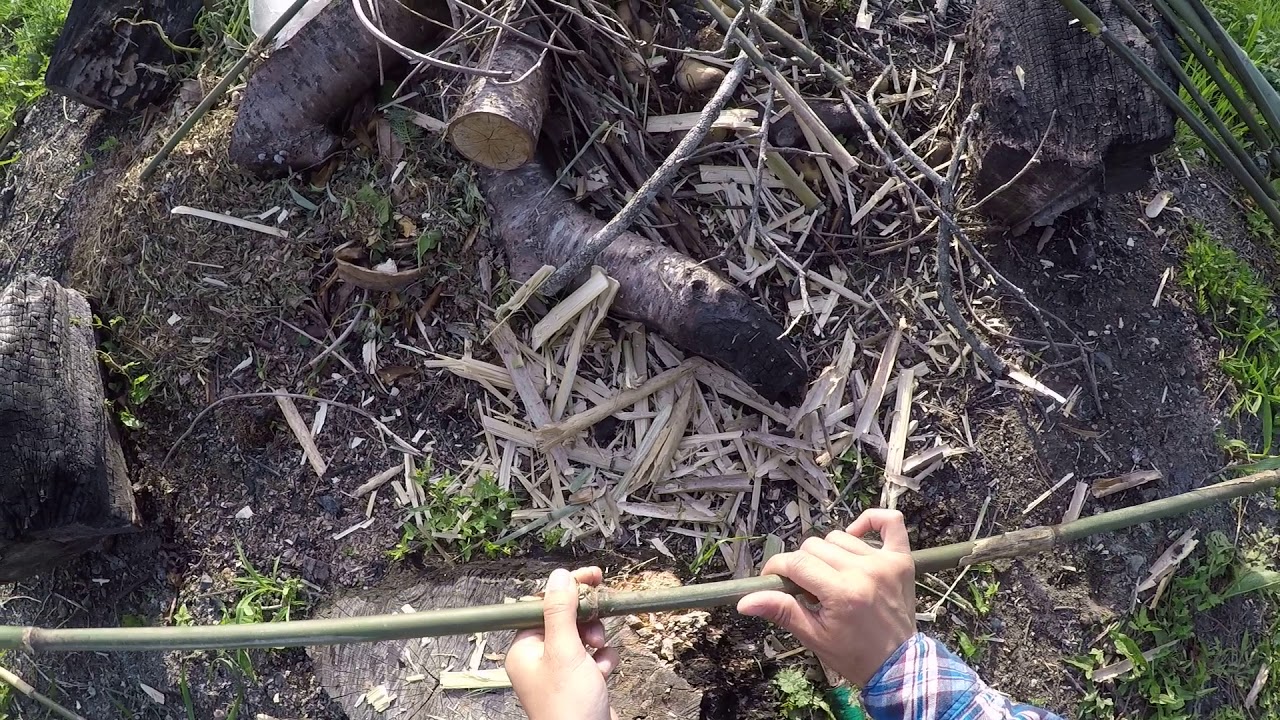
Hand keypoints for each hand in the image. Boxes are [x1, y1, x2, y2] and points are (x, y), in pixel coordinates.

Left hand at [506, 567, 619, 719]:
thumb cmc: (568, 707)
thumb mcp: (564, 651)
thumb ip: (560, 611)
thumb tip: (558, 576)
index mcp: (524, 649)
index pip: (543, 605)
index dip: (569, 588)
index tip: (593, 576)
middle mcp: (538, 659)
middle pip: (565, 619)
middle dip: (586, 618)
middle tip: (598, 616)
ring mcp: (559, 672)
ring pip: (582, 637)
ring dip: (597, 639)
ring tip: (598, 651)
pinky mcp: (579, 682)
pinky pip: (593, 657)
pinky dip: (603, 660)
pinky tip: (604, 671)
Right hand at [737, 509, 916, 685]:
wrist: (898, 666)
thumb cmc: (854, 654)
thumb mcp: (813, 637)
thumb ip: (782, 611)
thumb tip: (745, 601)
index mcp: (841, 593)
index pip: (796, 563)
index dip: (778, 568)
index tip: (774, 578)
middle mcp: (863, 572)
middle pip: (814, 547)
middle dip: (802, 565)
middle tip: (808, 589)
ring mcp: (884, 563)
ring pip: (839, 537)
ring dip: (829, 553)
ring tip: (832, 577)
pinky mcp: (901, 560)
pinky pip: (891, 522)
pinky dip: (872, 521)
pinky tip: (857, 535)